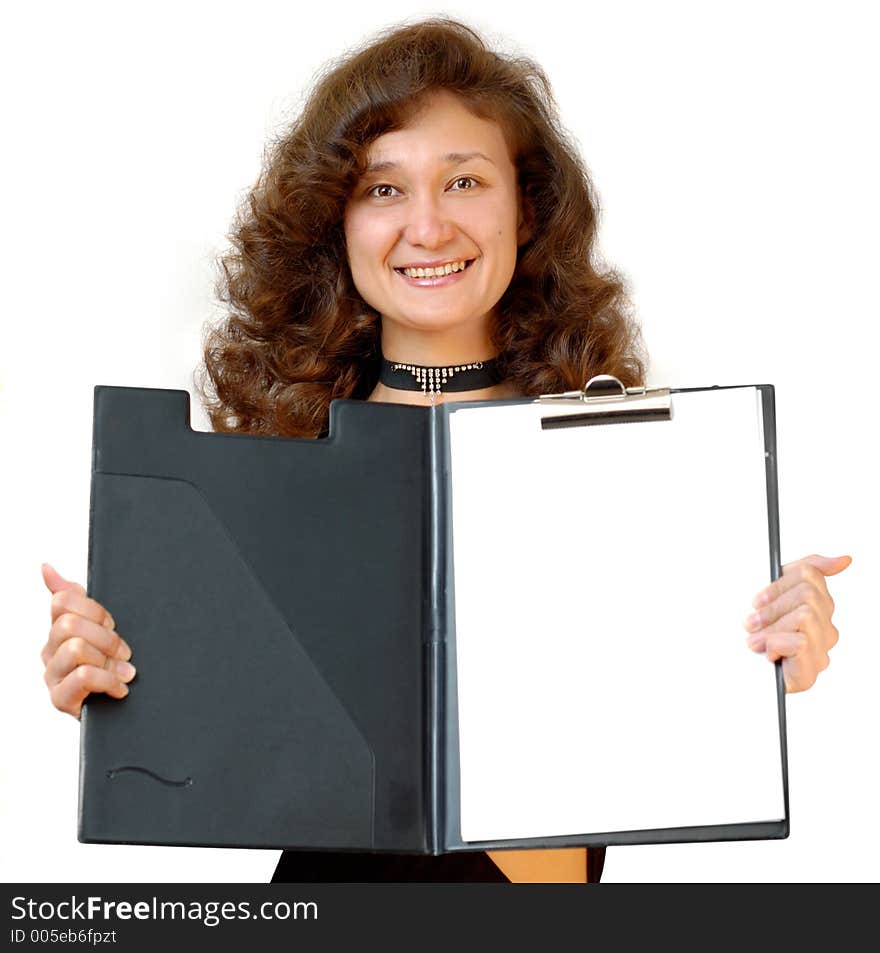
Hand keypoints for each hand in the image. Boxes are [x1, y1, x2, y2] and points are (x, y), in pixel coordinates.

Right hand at [40, 563, 135, 718]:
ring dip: (108, 660)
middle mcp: (50, 650)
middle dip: (106, 637)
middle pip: (69, 624)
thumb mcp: (100, 627)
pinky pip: (82, 676)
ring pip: (75, 648)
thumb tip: (46, 568)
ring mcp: (52, 675)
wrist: (122, 709)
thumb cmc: (111, 664)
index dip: (96, 611)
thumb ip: (75, 597)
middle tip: (123, 653)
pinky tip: (119, 688)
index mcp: (58, 629)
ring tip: (123, 673)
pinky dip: (107, 680)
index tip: (112, 626)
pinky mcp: (60, 699)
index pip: (65, 600)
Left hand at [744, 553, 851, 692]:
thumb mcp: (770, 596)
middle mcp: (825, 627)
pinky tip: (767, 654)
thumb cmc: (752, 633)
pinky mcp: (811, 671)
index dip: (779, 584)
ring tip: (754, 640)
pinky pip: (800, 641)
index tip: (756, 600)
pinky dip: (775, 644)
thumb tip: (845, 560)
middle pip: (808, 593)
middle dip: (773, 607)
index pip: (810, 574)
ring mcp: (821, 650)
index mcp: (816, 605)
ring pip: (805, 615)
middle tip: (751, 622)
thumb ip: (806, 572)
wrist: (733, 673)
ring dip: (771, 627)